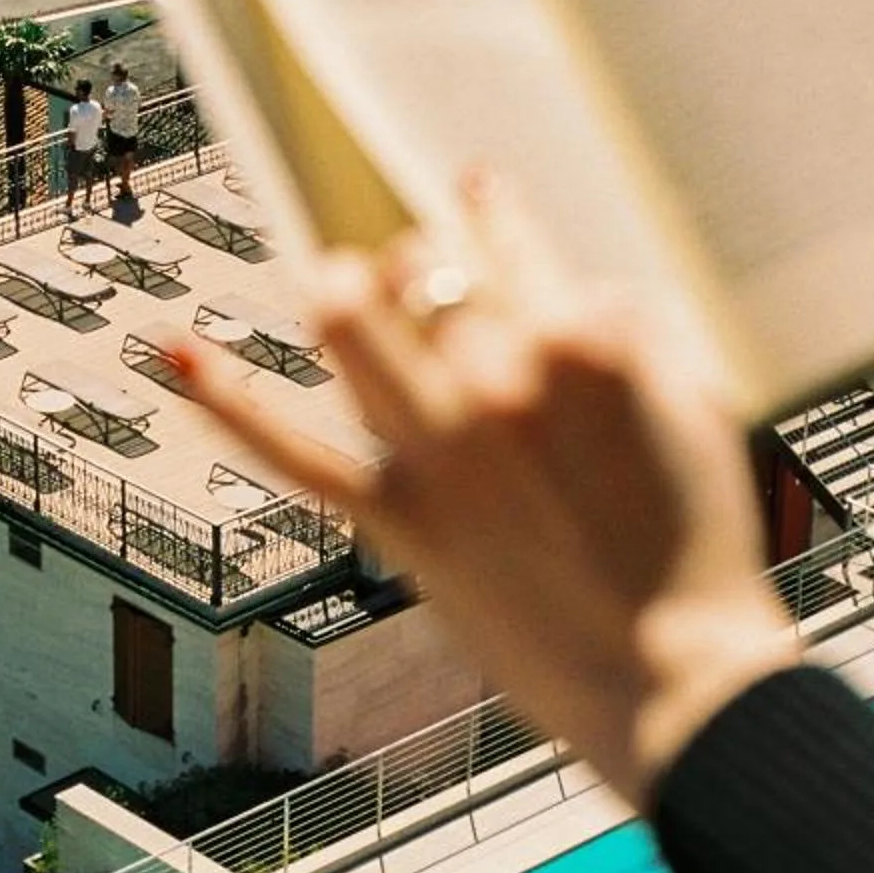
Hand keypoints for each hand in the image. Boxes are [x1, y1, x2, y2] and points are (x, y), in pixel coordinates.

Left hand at [177, 184, 796, 808]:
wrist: (676, 683)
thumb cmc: (699, 547)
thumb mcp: (697, 408)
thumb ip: (633, 332)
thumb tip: (578, 294)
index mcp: (578, 343)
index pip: (512, 247)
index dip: (493, 214)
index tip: (475, 189)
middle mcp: (495, 382)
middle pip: (434, 283)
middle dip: (430, 270)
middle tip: (428, 276)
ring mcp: (439, 450)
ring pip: (359, 332)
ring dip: (341, 295)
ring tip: (335, 281)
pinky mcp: (399, 519)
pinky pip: (296, 451)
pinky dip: (228, 399)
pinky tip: (174, 353)